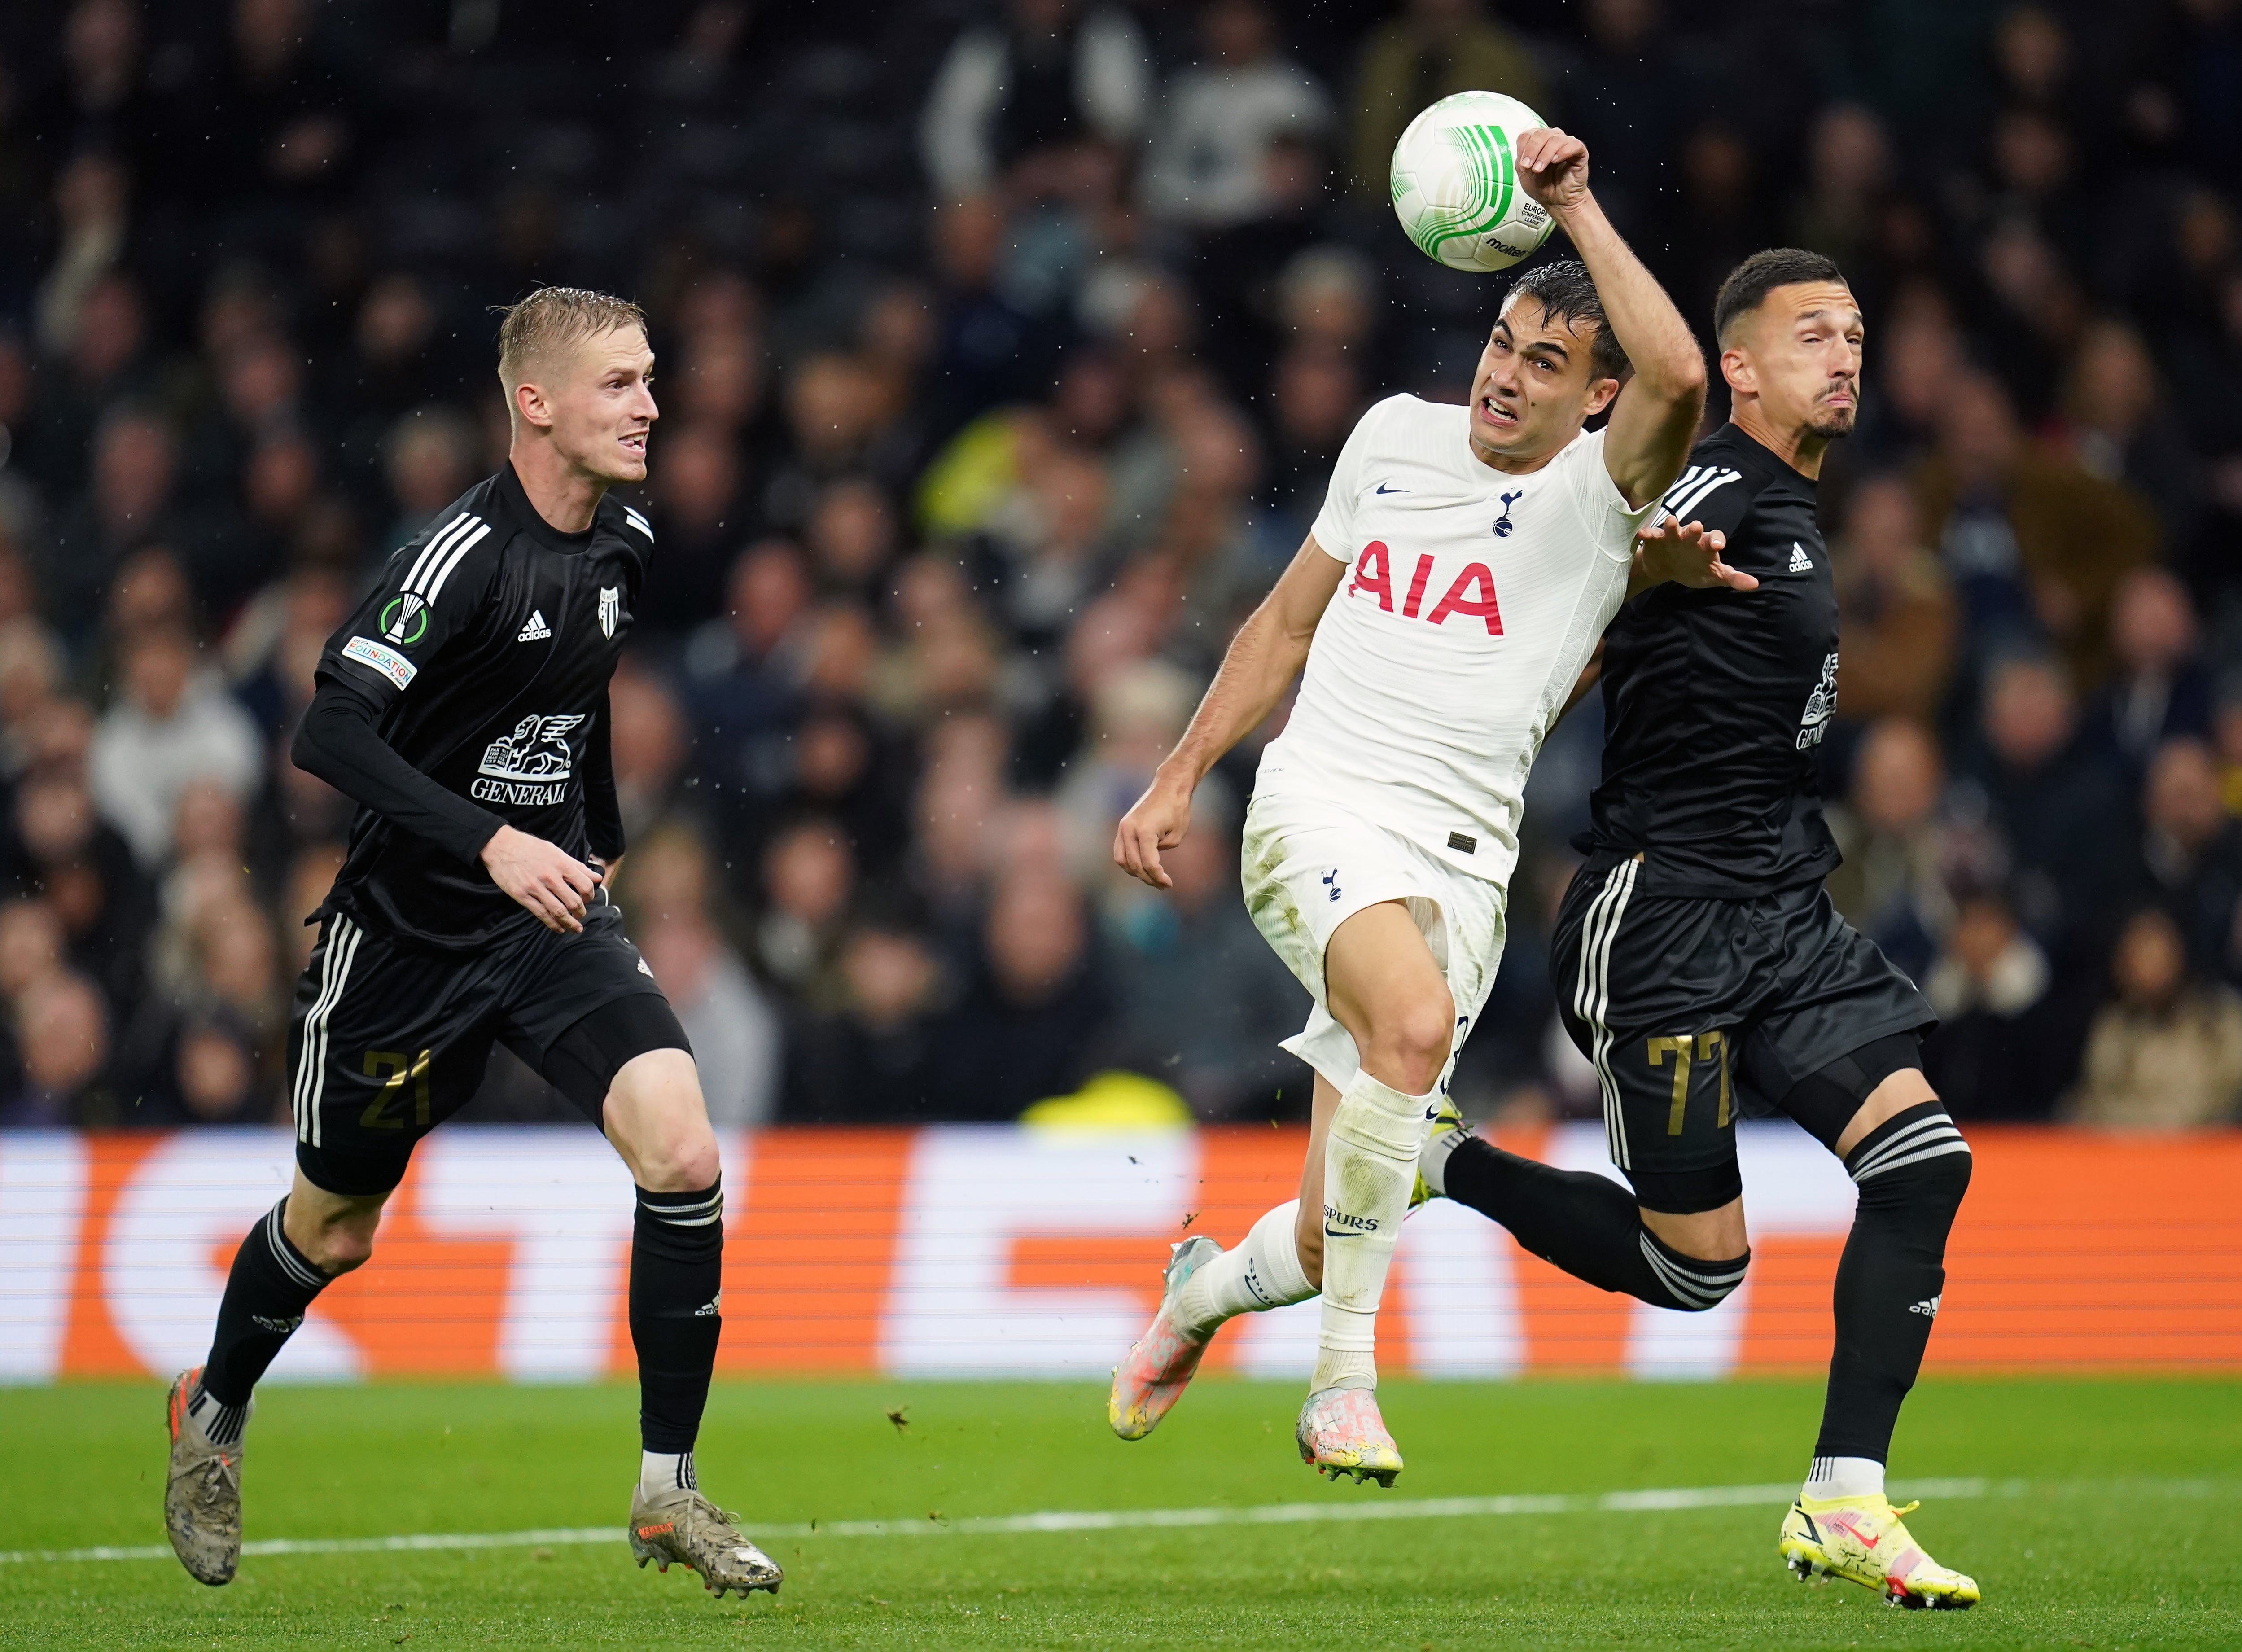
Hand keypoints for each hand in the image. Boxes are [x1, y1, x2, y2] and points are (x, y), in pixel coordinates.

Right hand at [481, 824, 599, 932]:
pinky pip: (541, 914)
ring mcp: (535, 887)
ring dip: (570, 923)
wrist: (501, 846)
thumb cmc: (530, 847)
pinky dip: (553, 924)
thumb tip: (597, 877)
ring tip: (576, 928)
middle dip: (581, 912)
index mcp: (561, 864)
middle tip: (582, 915)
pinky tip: (559, 928)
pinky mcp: (522, 896)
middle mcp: (550, 877)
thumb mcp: (556, 851)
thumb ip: (577, 866)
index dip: (590, 895)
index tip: (589, 899)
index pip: (585, 885)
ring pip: (559, 911)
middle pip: (573, 901)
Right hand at [1113, 773, 1192, 890]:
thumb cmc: (1177, 809)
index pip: (1148, 863)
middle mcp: (1129, 830)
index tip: (1168, 884)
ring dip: (1136, 872)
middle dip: (1148, 878)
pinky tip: (1142, 867)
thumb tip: (1149, 862)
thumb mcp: (1176, 836)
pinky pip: (1120, 851)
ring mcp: (1123, 827)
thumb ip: (1160, 852)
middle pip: (1134, 865)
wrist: (1169, 786)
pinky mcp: (1123, 826)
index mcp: (1144, 831)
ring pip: (1122, 860)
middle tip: (1162, 885)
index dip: (1158, 877)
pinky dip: (1129, 862)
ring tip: (1151, 878)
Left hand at [1515, 126, 1591, 215]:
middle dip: (1532, 150)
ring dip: (1544, 154)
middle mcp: (1553, 140)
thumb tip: (1522, 153)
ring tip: (1539, 169)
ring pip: (1556, 138)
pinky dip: (1563, 151)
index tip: (1522, 163)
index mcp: (1539, 143)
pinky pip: (1574, 145)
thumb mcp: (1525, 175)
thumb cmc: (1544, 187)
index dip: (1523, 147)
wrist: (1558, 201)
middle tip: (1528, 166)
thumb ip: (1521, 161)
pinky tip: (1555, 160)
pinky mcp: (1580, 152)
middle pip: (1541, 134)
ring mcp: (1567, 144)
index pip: (1529, 134)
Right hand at [1633, 515, 1757, 591]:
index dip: (1716, 540)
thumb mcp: (1715, 576)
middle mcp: (1691, 537)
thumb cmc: (1696, 569)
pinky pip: (1652, 535)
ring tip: (1671, 522)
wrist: (1668, 569)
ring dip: (1672, 525)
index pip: (1714, 538)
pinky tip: (1642, 534)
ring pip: (1673, 529)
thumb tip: (1756, 584)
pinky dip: (1648, 533)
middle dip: (1694, 529)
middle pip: (1694, 531)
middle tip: (1696, 527)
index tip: (1717, 547)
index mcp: (1706, 545)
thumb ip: (1733, 578)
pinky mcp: (1656, 540)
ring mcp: (1673, 537)